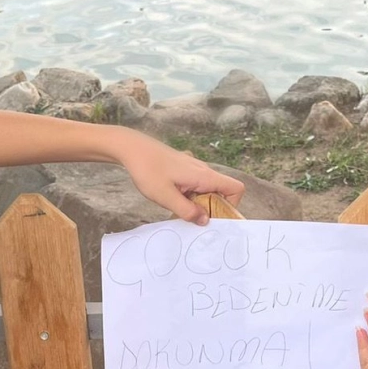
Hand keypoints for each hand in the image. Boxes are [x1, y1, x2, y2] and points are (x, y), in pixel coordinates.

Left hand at [113, 133, 245, 224]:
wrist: (132, 148)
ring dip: (198, 203)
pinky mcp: (184, 169)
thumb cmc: (147, 170)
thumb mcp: (166, 197)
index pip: (235, 189)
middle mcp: (203, 170)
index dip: (231, 205)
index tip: (214, 217)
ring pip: (207, 190)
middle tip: (192, 218)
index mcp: (204, 176)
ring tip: (178, 209)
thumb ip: (187, 211)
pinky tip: (172, 199)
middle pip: (222, 192)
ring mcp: (194, 168)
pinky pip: (195, 186)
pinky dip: (189, 196)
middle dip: (211, 208)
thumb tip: (204, 220)